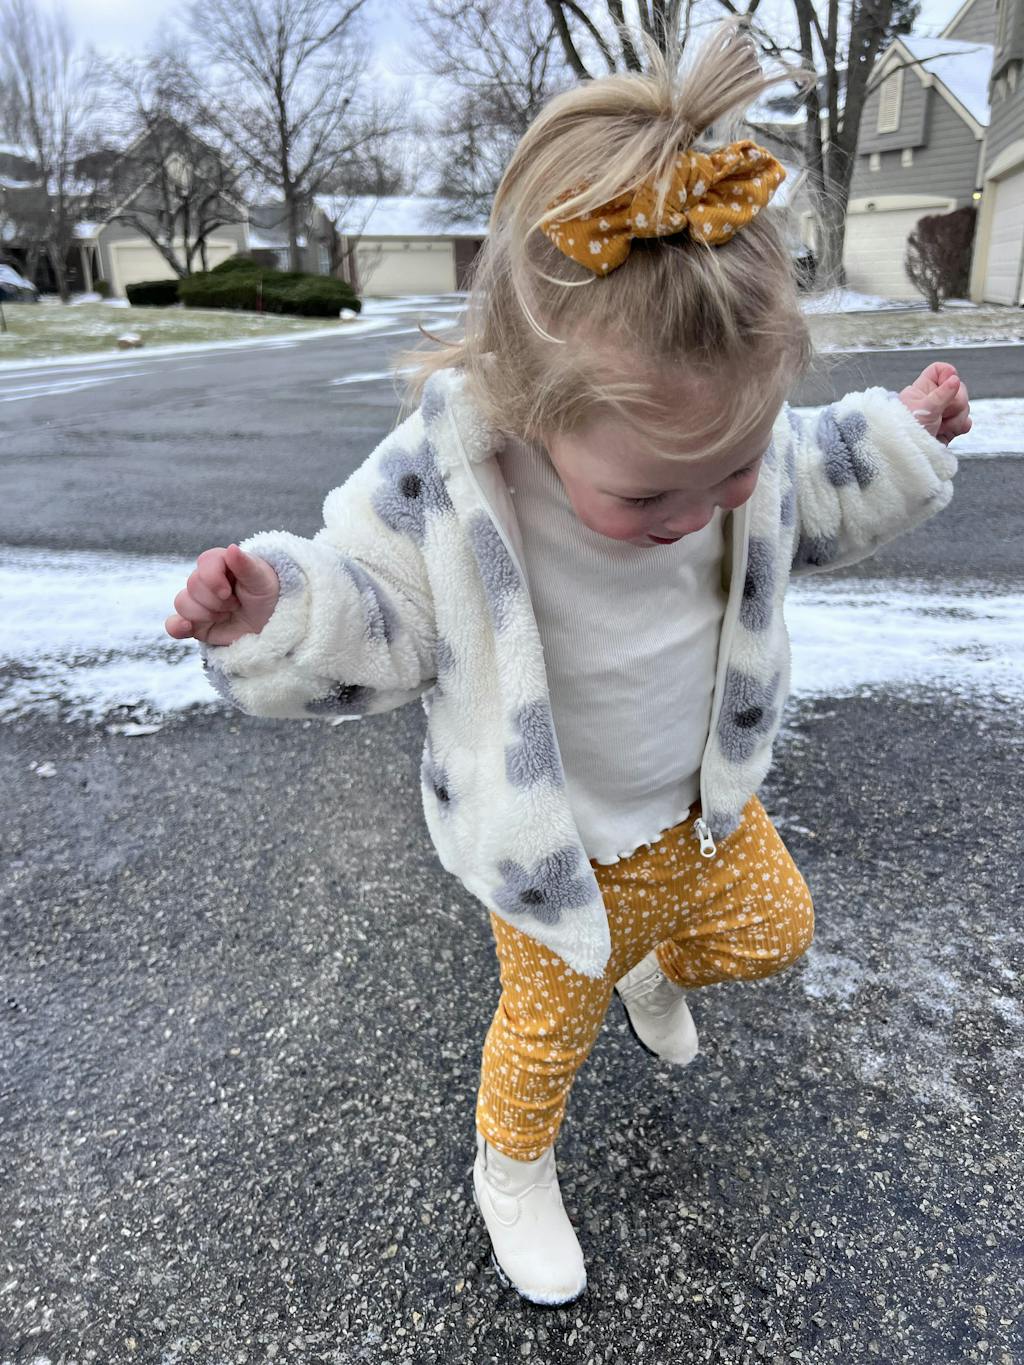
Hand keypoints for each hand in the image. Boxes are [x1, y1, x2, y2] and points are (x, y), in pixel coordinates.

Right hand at [164, 544, 279, 644]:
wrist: (272, 625)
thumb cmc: (268, 596)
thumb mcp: (263, 581)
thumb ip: (246, 565)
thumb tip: (232, 548)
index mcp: (221, 563)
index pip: (205, 562)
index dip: (213, 578)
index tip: (228, 592)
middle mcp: (206, 581)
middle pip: (193, 584)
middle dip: (216, 600)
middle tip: (236, 605)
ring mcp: (198, 602)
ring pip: (182, 603)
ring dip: (206, 614)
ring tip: (227, 616)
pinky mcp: (194, 623)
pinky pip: (173, 624)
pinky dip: (176, 627)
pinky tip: (187, 627)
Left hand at [898, 362, 970, 445]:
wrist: (905, 458)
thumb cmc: (904, 432)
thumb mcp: (924, 409)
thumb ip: (942, 394)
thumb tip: (954, 379)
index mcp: (922, 390)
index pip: (939, 371)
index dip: (947, 374)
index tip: (950, 384)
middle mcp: (932, 400)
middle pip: (958, 389)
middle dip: (956, 402)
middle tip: (943, 413)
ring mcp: (941, 415)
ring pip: (963, 407)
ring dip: (955, 418)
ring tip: (939, 427)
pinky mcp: (948, 429)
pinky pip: (965, 422)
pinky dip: (960, 427)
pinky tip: (949, 431)